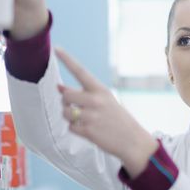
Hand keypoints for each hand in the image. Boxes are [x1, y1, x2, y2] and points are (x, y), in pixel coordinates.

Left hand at [55, 47, 157, 177]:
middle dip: (66, 101)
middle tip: (76, 107)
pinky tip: (88, 129)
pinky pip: (70, 127)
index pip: (80, 71)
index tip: (56, 48)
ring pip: (65, 112)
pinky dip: (75, 129)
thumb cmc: (116, 117)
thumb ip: (82, 93)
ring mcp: (91, 116)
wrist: (132, 141)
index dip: (67, 60)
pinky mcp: (88, 131)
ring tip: (83, 119)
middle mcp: (95, 101)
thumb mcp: (105, 100)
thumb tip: (58, 87)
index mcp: (101, 90)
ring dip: (69, 116)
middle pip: (65, 95)